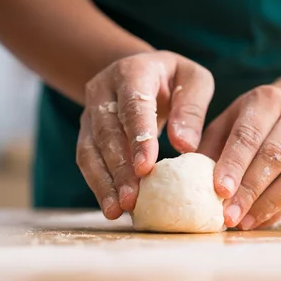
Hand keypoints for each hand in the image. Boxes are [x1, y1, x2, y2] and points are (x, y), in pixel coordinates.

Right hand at [78, 51, 213, 218]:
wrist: (139, 70)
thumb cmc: (174, 79)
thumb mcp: (194, 80)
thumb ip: (192, 108)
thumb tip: (185, 146)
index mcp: (133, 72)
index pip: (133, 105)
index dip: (138, 137)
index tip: (145, 168)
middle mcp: (103, 90)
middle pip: (107, 131)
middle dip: (119, 168)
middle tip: (132, 198)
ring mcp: (90, 112)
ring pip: (90, 149)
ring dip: (104, 182)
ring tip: (118, 210)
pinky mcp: (86, 132)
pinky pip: (87, 160)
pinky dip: (98, 185)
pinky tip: (111, 207)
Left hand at [198, 84, 280, 229]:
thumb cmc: (256, 121)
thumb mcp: (230, 121)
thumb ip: (211, 147)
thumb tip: (190, 180)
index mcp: (267, 100)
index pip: (249, 134)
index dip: (234, 164)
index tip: (219, 190)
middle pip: (274, 155)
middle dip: (249, 190)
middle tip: (227, 215)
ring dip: (268, 203)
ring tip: (242, 222)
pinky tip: (259, 220)